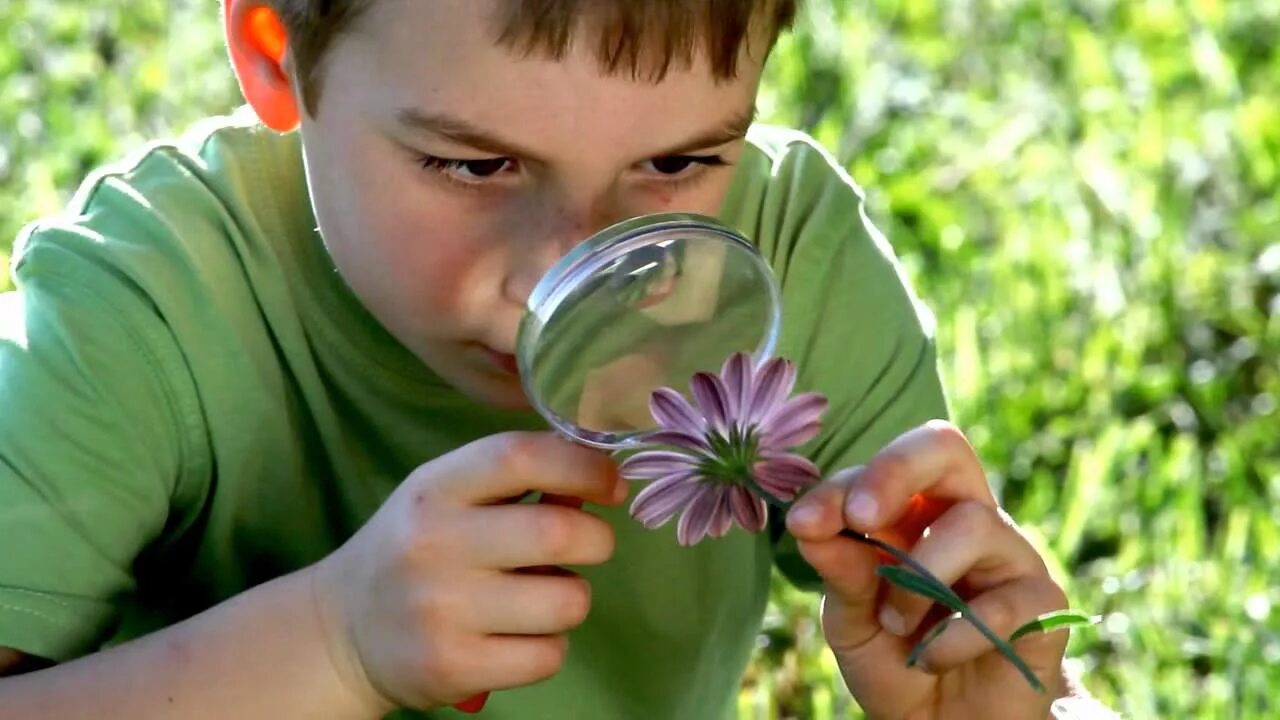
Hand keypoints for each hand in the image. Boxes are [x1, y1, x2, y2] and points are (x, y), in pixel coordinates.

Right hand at [309, 432, 626, 712]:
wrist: (342, 631)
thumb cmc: (415, 549)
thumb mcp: (448, 497)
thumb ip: (515, 480)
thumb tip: (599, 474)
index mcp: (435, 489)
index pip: (519, 457)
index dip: (582, 465)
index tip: (612, 483)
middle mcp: (433, 544)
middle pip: (557, 533)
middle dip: (596, 540)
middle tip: (590, 545)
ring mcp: (441, 611)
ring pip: (565, 602)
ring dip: (571, 598)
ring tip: (539, 597)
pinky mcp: (453, 667)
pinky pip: (547, 655)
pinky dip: (548, 646)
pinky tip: (518, 636)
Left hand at [787, 420, 1069, 719]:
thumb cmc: (895, 659)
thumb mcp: (851, 620)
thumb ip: (839, 572)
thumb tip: (808, 525)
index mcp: (912, 511)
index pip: (881, 469)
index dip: (840, 487)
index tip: (803, 524)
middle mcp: (963, 517)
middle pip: (945, 447)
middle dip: (895, 470)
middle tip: (860, 517)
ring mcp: (1009, 555)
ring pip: (974, 522)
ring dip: (920, 580)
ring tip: (895, 624)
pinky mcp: (1043, 603)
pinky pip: (1003, 602)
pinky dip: (952, 638)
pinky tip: (932, 658)